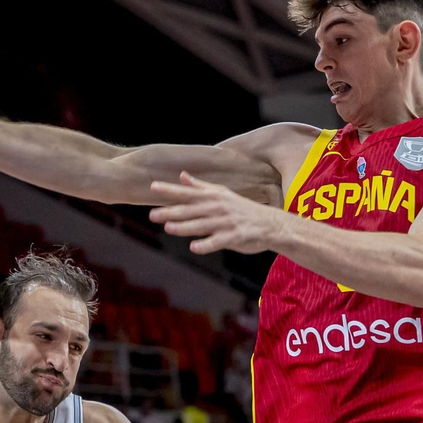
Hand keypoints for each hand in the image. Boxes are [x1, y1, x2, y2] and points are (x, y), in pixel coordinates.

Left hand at [149, 172, 288, 254]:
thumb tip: (182, 175)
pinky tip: (193, 247)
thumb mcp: (223, 194)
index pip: (187, 192)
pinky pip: (217, 241)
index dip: (170, 190)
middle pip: (191, 209)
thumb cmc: (243, 210)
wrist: (271, 225)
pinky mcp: (235, 237)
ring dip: (184, 226)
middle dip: (171, 211)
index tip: (153, 187)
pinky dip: (206, 244)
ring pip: (201, 225)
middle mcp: (218, 208)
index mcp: (214, 197)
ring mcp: (226, 222)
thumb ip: (201, 186)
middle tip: (152, 214)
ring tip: (168, 228)